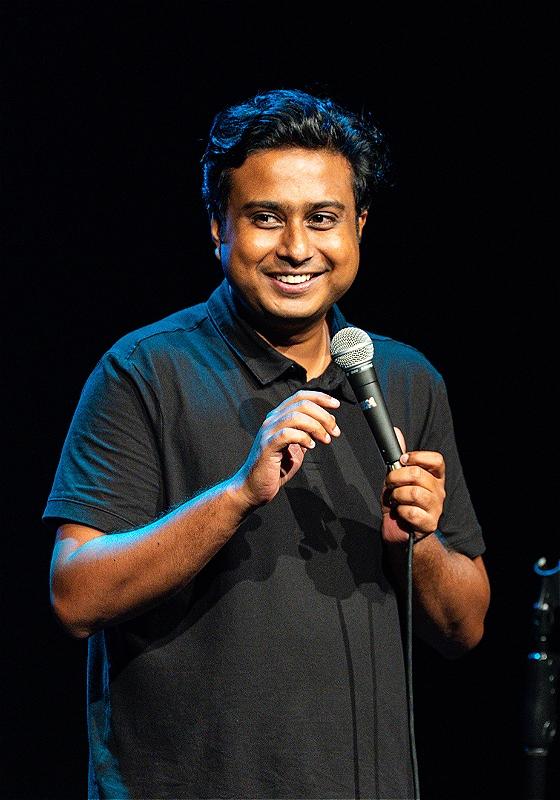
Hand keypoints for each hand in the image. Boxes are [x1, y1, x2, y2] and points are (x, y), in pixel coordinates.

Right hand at [232, 390, 340, 507]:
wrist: (254, 488)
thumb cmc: (276, 469)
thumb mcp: (298, 448)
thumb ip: (309, 433)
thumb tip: (328, 421)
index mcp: (279, 417)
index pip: (300, 396)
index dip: (320, 397)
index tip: (336, 405)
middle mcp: (272, 420)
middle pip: (301, 404)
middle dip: (324, 415)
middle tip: (335, 431)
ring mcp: (268, 432)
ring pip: (296, 416)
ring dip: (316, 427)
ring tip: (326, 440)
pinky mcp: (267, 445)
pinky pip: (287, 434)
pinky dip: (303, 437)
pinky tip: (311, 446)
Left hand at [381, 428, 445, 543]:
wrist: (399, 530)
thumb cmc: (399, 502)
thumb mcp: (397, 477)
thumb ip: (398, 457)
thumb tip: (396, 432)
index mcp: (434, 477)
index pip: (436, 460)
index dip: (417, 457)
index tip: (402, 461)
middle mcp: (439, 491)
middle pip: (419, 475)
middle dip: (396, 477)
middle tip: (390, 484)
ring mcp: (436, 508)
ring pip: (415, 493)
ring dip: (397, 496)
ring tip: (395, 500)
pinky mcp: (430, 523)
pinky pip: (411, 512)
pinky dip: (400, 512)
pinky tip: (400, 513)